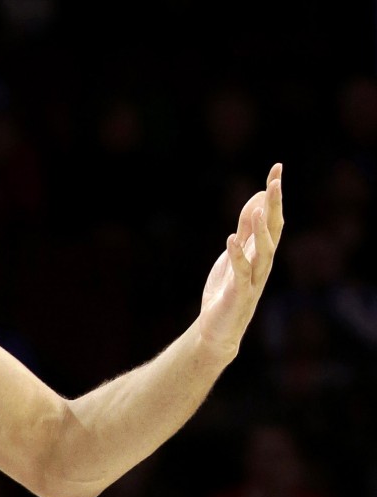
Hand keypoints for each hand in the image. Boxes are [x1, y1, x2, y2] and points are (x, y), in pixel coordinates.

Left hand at [198, 163, 283, 360]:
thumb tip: (258, 199)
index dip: (274, 194)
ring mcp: (253, 278)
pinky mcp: (238, 293)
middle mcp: (262, 262)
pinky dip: (237, 256)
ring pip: (264, 252)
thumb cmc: (229, 288)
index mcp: (261, 250)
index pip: (272, 217)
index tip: (277, 168)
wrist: (219, 327)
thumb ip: (247, 228)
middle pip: (273, 230)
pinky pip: (241, 273)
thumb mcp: (236, 251)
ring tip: (260, 209)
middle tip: (276, 181)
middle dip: (274, 206)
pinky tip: (231, 239)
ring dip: (262, 230)